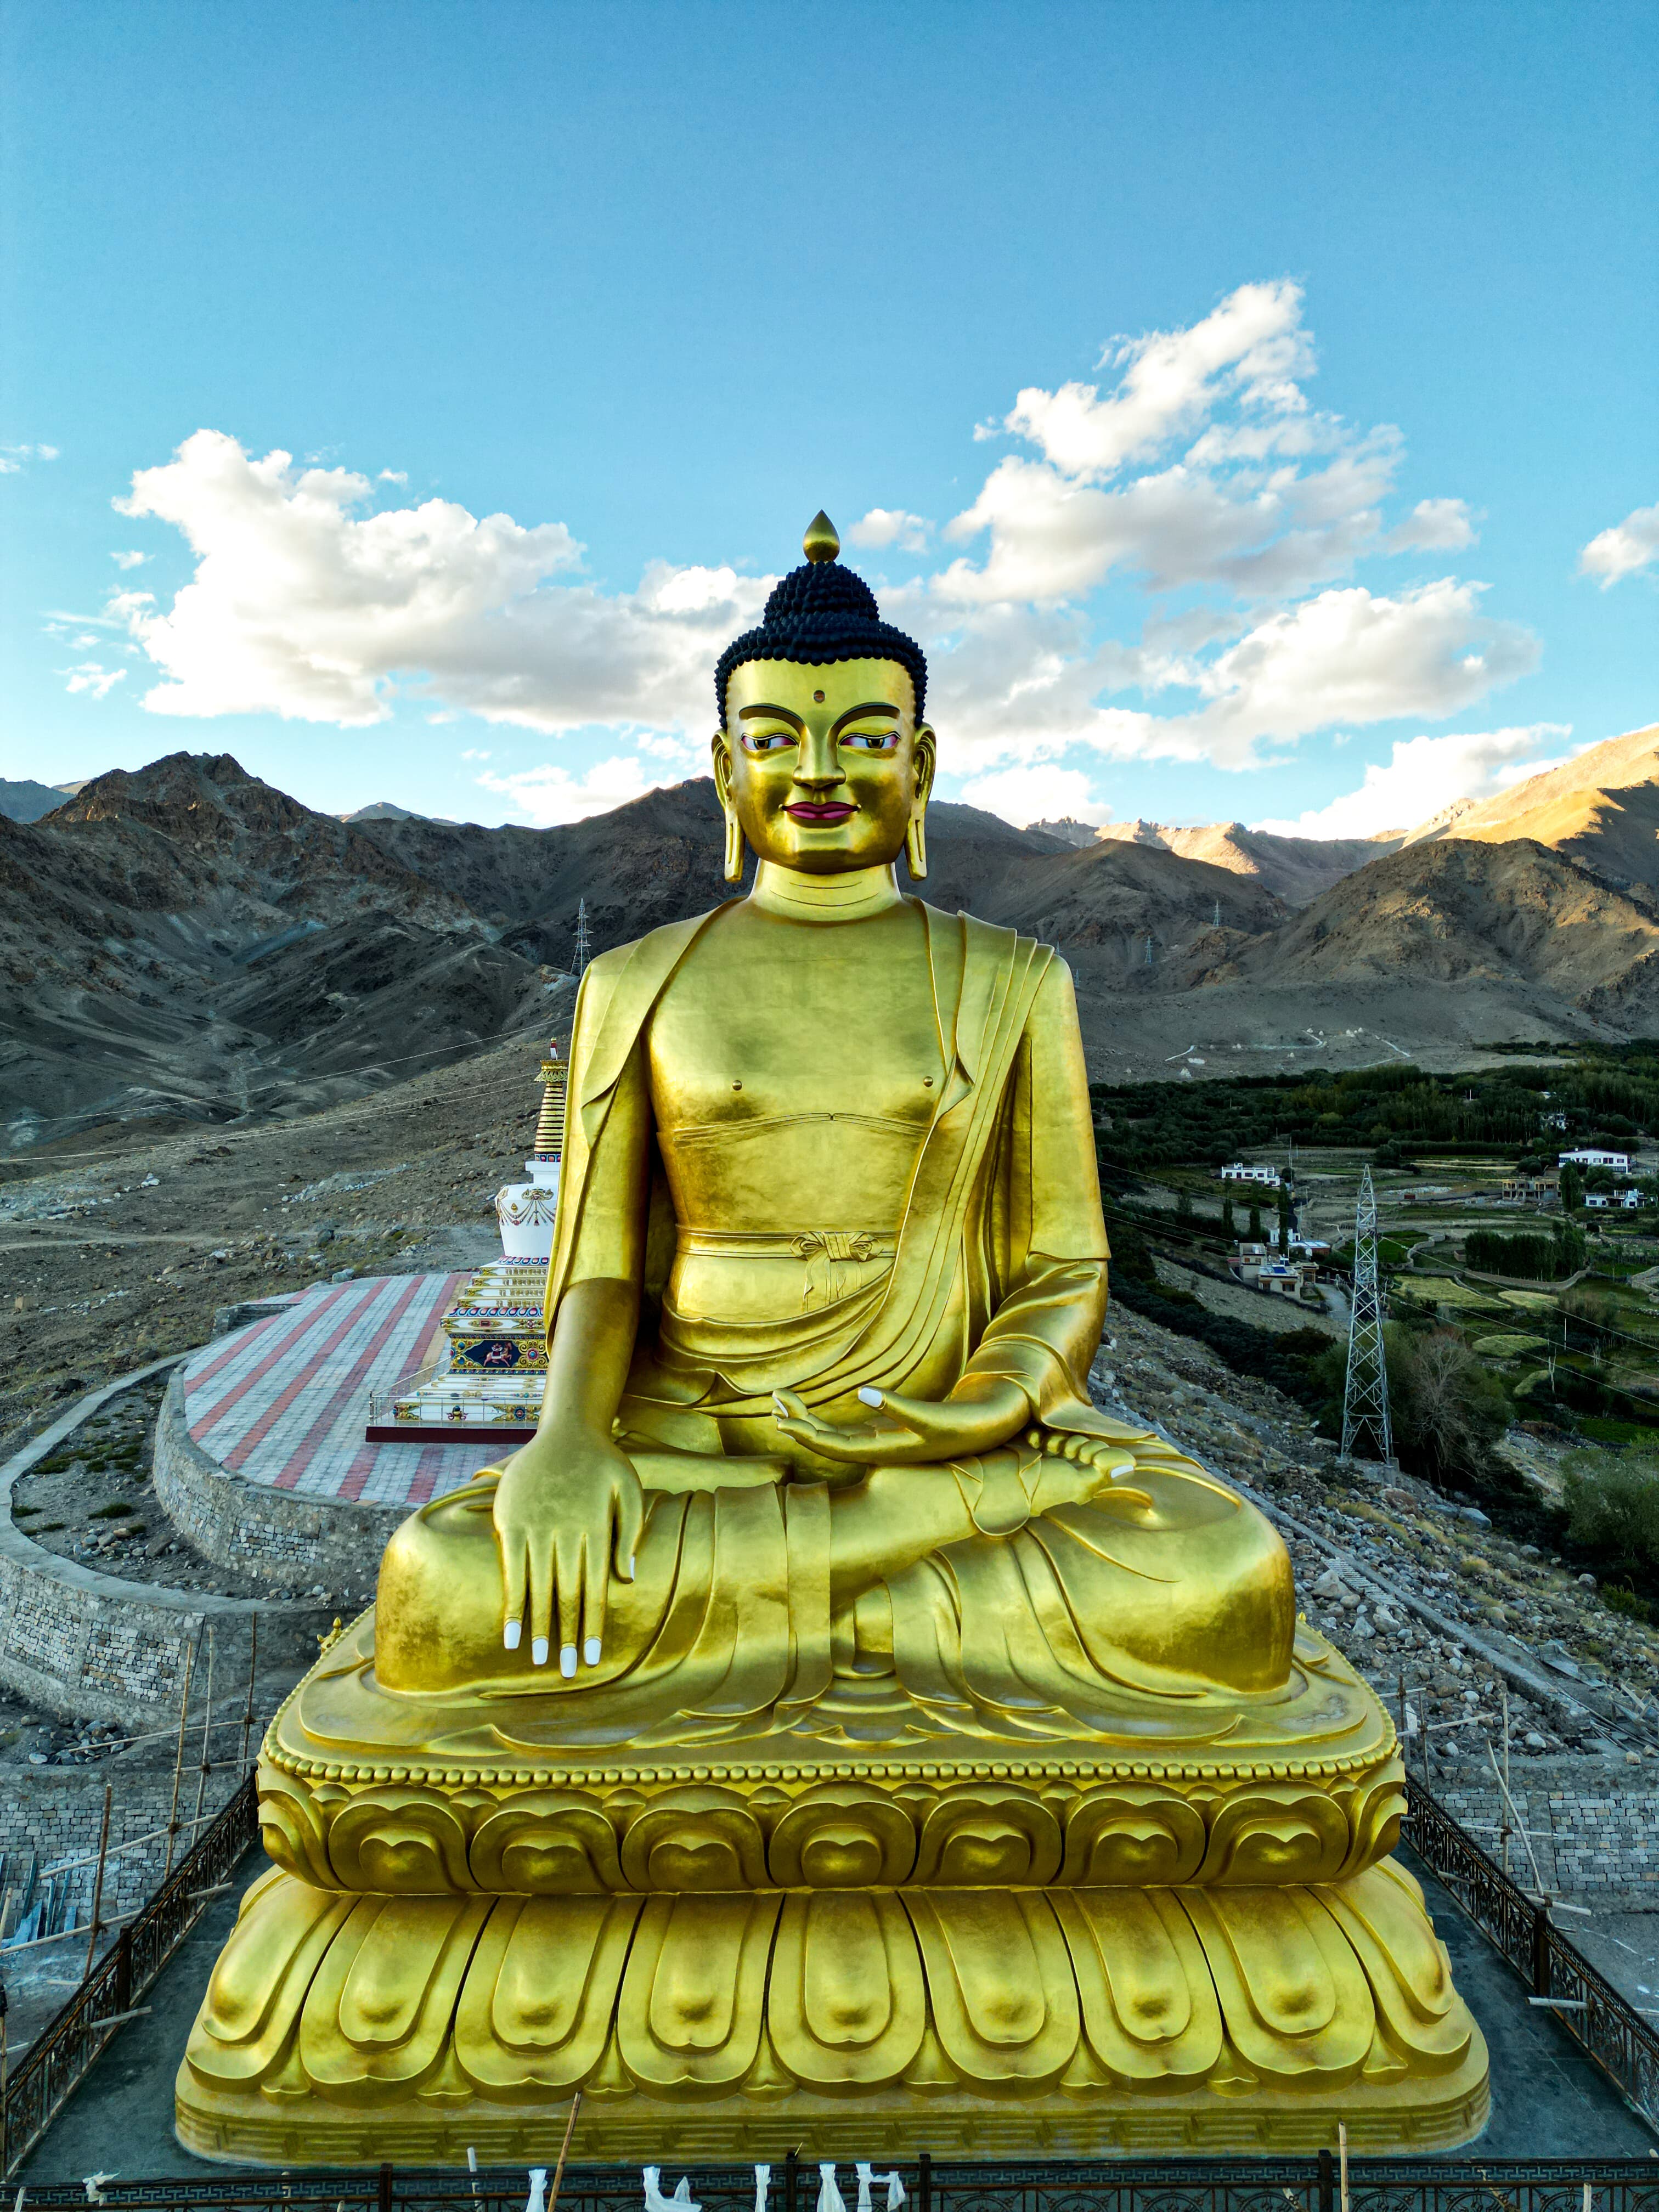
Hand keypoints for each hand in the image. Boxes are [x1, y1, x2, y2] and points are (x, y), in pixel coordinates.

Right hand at [492, 1428, 643, 1676]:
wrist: (565, 1430)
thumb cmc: (602, 1463)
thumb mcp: (629, 1488)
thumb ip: (630, 1531)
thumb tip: (626, 1578)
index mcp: (595, 1529)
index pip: (595, 1588)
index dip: (592, 1625)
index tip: (592, 1658)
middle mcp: (565, 1532)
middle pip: (567, 1594)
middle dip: (567, 1636)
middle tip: (568, 1673)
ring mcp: (536, 1528)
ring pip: (538, 1587)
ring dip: (538, 1628)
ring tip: (538, 1661)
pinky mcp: (512, 1523)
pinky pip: (511, 1571)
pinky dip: (512, 1604)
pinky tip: (510, 1633)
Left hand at [771, 1375, 1028, 1465]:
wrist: (987, 1427)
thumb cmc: (960, 1424)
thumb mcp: (930, 1416)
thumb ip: (896, 1406)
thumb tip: (860, 1392)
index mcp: (884, 1450)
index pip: (834, 1446)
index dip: (806, 1434)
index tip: (780, 1417)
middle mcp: (877, 1448)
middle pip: (827, 1440)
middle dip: (799, 1422)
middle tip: (773, 1399)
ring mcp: (880, 1440)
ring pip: (834, 1434)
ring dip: (808, 1419)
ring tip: (781, 1402)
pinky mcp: (885, 1430)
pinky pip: (845, 1427)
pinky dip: (825, 1418)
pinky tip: (808, 1409)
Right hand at [1026, 1429, 1139, 1514]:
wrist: (995, 1483)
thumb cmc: (1035, 1488)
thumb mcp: (1075, 1483)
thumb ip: (1102, 1472)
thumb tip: (1130, 1463)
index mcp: (1078, 1483)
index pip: (1098, 1456)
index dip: (1092, 1450)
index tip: (1081, 1457)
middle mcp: (1066, 1472)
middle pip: (1082, 1444)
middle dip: (1073, 1443)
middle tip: (1059, 1451)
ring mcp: (1048, 1461)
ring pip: (1064, 1437)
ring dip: (1055, 1438)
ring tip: (1043, 1446)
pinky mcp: (1031, 1450)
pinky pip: (1042, 1433)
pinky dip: (1038, 1434)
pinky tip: (1032, 1441)